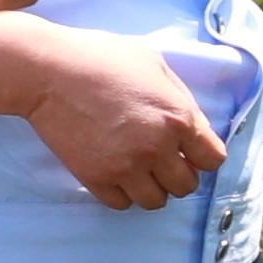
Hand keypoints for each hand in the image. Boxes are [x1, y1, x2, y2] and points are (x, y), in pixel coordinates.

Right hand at [10, 27, 232, 207]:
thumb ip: (181, 99)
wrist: (49, 71)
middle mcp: (157, 147)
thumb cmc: (102, 59)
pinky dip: (122, 192)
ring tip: (139, 168)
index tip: (189, 150)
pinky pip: (121, 204)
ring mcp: (125, 166)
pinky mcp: (95, 178)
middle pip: (187, 186)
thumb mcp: (155, 65)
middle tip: (161, 159)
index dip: (202, 156)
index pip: (213, 160)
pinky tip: (116, 172)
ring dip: (151, 187)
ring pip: (155, 202)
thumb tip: (195, 127)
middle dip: (178, 174)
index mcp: (178, 118)